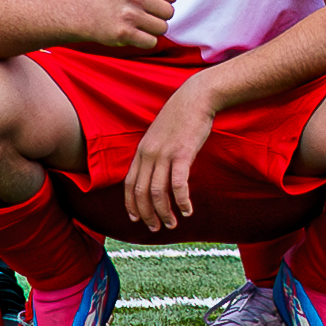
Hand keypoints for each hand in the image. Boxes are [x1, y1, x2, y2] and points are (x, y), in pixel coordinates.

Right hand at [77, 0, 179, 53]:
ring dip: (151, 29)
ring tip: (136, 22)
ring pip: (162, 28)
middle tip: (140, 12)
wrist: (87, 14)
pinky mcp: (124, 33)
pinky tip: (132, 33)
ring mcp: (128, 15)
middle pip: (169, 13)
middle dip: (158, 16)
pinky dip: (144, 41)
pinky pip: (151, 42)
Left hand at [116, 77, 224, 233]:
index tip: (136, 218)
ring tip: (172, 224)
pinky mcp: (182, 154)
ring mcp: (164, 154)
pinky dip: (182, 201)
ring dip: (164, 212)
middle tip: (156, 228)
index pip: (130, 183)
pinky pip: (179, 184)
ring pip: (158, 192)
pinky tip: (188, 210)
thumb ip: (154, 153)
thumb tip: (155, 172)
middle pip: (141, 192)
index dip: (131, 204)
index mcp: (142, 150)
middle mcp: (149, 154)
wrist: (195, 97)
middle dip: (147, 214)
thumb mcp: (159, 135)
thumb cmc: (180, 117)